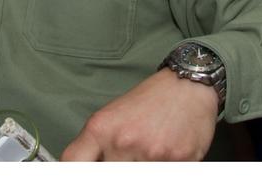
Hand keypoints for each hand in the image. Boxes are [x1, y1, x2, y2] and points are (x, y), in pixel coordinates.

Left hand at [61, 69, 217, 160]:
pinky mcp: (178, 161)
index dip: (76, 175)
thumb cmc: (150, 100)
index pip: (74, 163)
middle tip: (131, 154)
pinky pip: (165, 175)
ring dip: (143, 166)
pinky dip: (164, 167)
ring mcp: (151, 153)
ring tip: (151, 150)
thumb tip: (83, 166)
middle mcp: (123, 141)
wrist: (187, 85)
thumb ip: (95, 146)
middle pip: (109, 175)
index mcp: (101, 128)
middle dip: (120, 166)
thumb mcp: (112, 115)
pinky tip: (167, 152)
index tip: (83, 174)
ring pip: (138, 177)